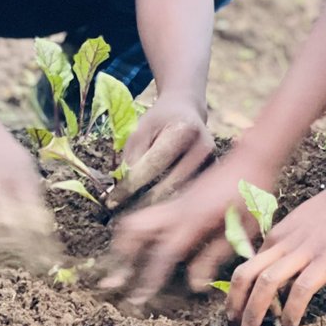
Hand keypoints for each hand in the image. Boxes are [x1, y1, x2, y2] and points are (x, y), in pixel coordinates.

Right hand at [101, 151, 275, 306]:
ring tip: (125, 266)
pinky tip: (146, 249)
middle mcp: (177, 209)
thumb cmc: (251, 192)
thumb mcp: (241, 228)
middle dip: (123, 255)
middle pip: (135, 229)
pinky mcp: (178, 199)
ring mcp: (175, 202)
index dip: (149, 278)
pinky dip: (140, 233)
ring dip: (127, 242)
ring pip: (138, 219)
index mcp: (194, 219)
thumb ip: (215, 255)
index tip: (138, 298)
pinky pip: (150, 217)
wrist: (251, 156)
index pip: (164, 253)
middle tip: (118, 280)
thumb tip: (194, 284)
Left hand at [108, 92, 214, 208]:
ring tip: (136, 217)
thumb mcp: (141, 129)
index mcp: (183, 130)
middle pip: (170, 184)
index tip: (112, 201)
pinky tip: (155, 211)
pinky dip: (171, 203)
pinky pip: (190, 193)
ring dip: (158, 208)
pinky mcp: (213, 173)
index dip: (131, 185)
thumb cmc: (160, 119)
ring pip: (181, 193)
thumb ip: (132, 156)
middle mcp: (202, 146)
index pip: (153, 164)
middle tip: (123, 215)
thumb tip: (122, 188)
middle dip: (144, 203)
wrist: (187, 109)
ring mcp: (212, 162)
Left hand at [226, 173, 325, 325]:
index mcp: (277, 236)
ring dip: (254, 314)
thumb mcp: (304, 225)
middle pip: (245, 276)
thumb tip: (284, 279)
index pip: (247, 269)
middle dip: (235, 308)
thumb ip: (291, 249)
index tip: (239, 317)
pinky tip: (292, 325)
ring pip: (266, 284)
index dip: (239, 297)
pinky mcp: (325, 260)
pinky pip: (300, 290)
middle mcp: (284, 243)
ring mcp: (303, 251)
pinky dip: (291, 312)